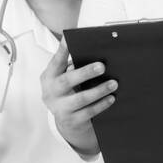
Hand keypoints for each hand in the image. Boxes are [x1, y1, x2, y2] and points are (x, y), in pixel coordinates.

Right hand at [40, 42, 113, 156]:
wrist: (68, 123)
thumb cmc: (70, 94)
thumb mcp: (66, 80)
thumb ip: (74, 68)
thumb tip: (95, 54)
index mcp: (49, 77)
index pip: (55, 61)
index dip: (62, 50)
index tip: (68, 38)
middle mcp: (51, 92)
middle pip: (66, 81)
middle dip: (85, 73)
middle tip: (102, 66)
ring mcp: (60, 108)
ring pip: (80, 99)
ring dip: (99, 90)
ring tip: (113, 84)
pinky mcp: (71, 121)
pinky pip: (88, 112)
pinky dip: (101, 104)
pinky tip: (111, 98)